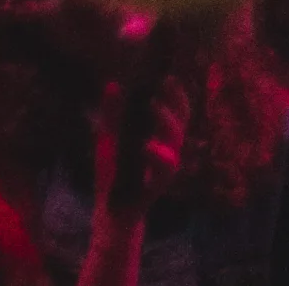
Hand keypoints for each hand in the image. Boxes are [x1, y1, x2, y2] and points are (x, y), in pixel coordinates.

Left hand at [93, 75, 189, 218]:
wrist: (111, 211)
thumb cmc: (113, 175)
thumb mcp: (107, 141)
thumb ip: (111, 115)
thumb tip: (112, 84)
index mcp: (158, 138)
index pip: (175, 111)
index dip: (175, 94)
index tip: (168, 77)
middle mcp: (167, 149)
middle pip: (181, 120)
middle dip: (176, 101)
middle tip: (165, 84)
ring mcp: (166, 166)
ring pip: (176, 139)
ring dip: (167, 121)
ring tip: (154, 105)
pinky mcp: (159, 183)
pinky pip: (165, 167)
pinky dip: (157, 154)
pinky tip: (146, 145)